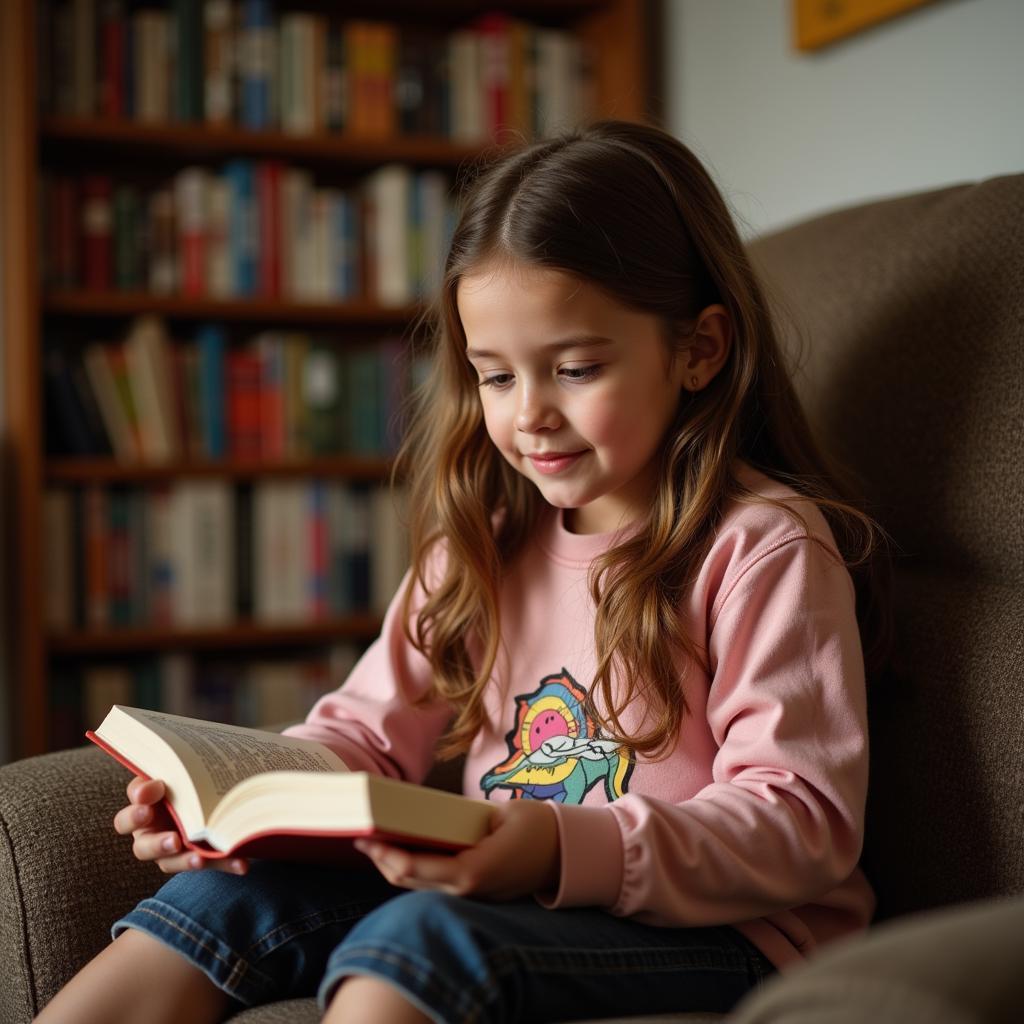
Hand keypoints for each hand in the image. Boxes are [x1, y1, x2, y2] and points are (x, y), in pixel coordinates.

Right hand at [112, 776, 247, 875]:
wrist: (210, 784)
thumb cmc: (184, 775)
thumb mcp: (175, 771)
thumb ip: (168, 775)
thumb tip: (157, 784)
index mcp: (141, 811)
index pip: (126, 819)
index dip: (135, 812)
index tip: (151, 799)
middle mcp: (151, 834)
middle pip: (142, 848)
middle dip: (157, 844)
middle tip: (174, 840)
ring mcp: (172, 849)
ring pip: (170, 862)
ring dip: (185, 862)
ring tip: (199, 859)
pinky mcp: (196, 857)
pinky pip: (209, 863)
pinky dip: (224, 863)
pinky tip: (241, 864)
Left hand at [355, 798, 559, 900]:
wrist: (567, 852)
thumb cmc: (534, 825)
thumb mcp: (498, 815)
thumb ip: (460, 822)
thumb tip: (419, 819)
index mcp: (474, 871)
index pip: (415, 869)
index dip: (385, 854)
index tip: (366, 836)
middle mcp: (468, 891)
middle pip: (410, 881)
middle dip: (382, 860)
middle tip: (359, 836)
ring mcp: (470, 897)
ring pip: (419, 886)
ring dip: (394, 867)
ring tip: (373, 843)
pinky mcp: (473, 894)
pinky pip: (434, 884)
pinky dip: (413, 870)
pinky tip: (401, 851)